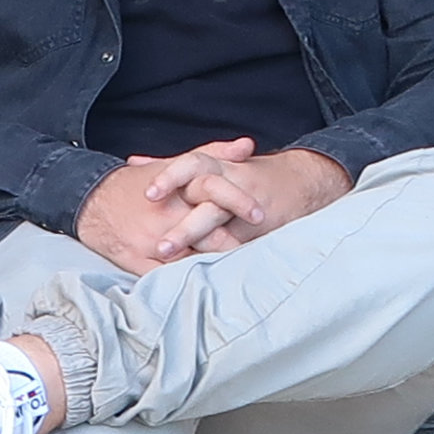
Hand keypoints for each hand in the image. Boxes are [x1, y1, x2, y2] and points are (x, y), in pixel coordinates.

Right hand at [74, 144, 256, 268]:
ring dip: (211, 263)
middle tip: (257, 252)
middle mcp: (165, 213)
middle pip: (208, 231)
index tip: (260, 215)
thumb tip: (247, 146)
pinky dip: (184, 278)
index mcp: (177, 188)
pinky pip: (166, 275)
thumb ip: (213, 153)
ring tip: (232, 270)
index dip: (239, 204)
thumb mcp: (175, 164)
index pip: (214, 192)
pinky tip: (200, 282)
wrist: (90, 201)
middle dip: (234, 243)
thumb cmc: (137, 183)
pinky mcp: (137, 260)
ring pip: (190, 258)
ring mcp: (151, 239)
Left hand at [152, 145, 352, 256]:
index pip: (190, 165)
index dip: (168, 178)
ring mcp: (248, 208)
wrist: (301, 181)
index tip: (147, 195)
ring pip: (223, 223)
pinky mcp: (261, 228)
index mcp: (215, 167)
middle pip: (206, 200)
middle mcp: (231, 184)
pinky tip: (205, 270)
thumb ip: (170, 166)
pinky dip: (224, 253)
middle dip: (185, 226)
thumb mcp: (209, 164)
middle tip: (161, 247)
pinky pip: (240, 243)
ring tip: (176, 258)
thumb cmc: (243, 174)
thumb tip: (132, 162)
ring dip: (198, 240)